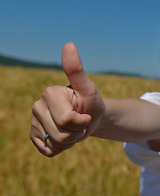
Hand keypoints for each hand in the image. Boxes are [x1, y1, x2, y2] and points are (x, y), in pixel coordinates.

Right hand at [30, 42, 104, 156]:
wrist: (90, 118)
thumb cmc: (91, 101)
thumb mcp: (88, 88)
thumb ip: (76, 70)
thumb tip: (69, 44)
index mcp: (49, 93)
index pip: (67, 120)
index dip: (82, 121)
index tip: (85, 112)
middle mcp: (37, 106)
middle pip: (61, 134)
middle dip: (77, 132)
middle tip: (80, 122)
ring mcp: (34, 123)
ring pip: (56, 144)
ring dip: (71, 141)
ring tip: (73, 129)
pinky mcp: (34, 137)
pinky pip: (50, 151)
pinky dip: (63, 148)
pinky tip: (65, 136)